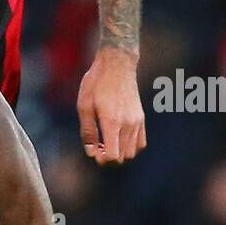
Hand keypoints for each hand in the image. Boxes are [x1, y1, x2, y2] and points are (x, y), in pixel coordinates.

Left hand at [77, 49, 146, 164]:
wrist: (117, 64)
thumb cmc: (96, 83)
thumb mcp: (84, 106)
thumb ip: (87, 131)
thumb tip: (91, 152)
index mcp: (112, 121)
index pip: (114, 156)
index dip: (103, 160)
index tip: (94, 152)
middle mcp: (128, 124)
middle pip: (123, 158)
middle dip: (109, 159)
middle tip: (97, 146)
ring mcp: (137, 121)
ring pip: (132, 153)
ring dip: (118, 153)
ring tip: (105, 142)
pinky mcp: (141, 118)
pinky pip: (140, 144)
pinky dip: (129, 147)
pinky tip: (117, 139)